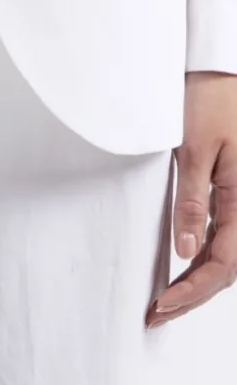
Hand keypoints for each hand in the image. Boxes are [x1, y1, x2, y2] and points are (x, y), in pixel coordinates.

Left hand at [147, 72, 236, 326]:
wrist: (218, 68)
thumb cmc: (208, 100)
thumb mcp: (193, 150)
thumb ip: (192, 202)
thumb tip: (187, 252)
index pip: (224, 262)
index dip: (193, 291)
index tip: (161, 306)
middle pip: (229, 268)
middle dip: (194, 296)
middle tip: (155, 316)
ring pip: (230, 256)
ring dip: (200, 283)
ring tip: (166, 303)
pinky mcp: (235, 194)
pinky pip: (227, 238)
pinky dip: (205, 262)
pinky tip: (184, 272)